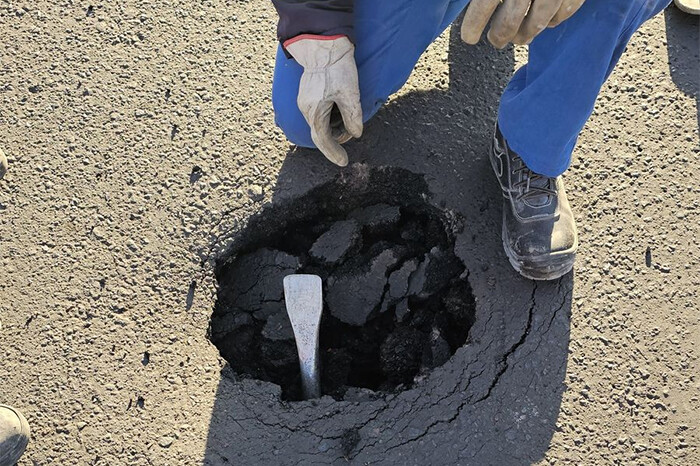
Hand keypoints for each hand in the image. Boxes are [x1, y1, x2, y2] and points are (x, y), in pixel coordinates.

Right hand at [285, 36, 362, 166]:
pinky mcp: (307, 94)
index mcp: (315, 112)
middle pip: (321, 133)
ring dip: (334, 127)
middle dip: (336, 139)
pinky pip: (318, 113)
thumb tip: (356, 134)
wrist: (324, 45)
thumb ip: (353, 117)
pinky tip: (340, 109)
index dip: (333, 153)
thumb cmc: (337, 69)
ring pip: (320, 123)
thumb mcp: (350, 94)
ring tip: (348, 120)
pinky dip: (330, 117)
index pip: (323, 141)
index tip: (344, 162)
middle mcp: (306, 109)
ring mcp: (305, 101)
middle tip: (352, 134)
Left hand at [461, 0, 585, 48]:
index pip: (483, 6)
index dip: (473, 26)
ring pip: (535, 25)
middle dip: (499, 36)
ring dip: (524, 34)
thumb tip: (463, 4)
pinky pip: (561, 16)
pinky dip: (551, 22)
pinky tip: (544, 21)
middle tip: (495, 40)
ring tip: (519, 36)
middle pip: (509, 23)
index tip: (468, 38)